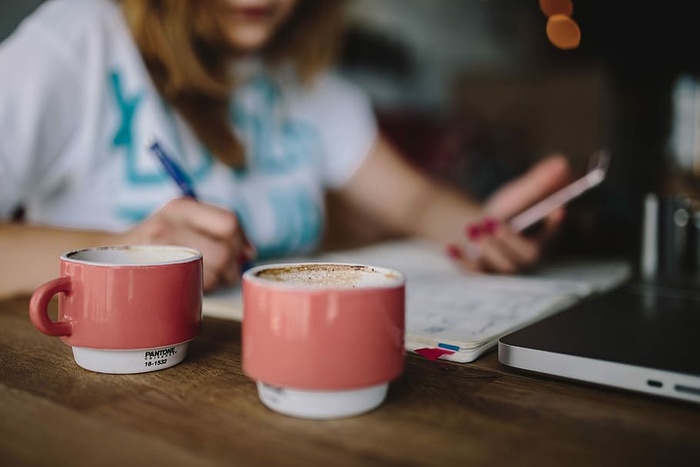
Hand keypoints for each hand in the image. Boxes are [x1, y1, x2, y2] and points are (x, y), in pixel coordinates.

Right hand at [113, 198, 254, 290]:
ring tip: (208, 275)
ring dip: (220, 279)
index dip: (242, 239)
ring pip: (213, 271)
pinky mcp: (156, 275)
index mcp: (181, 207)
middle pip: (224, 250)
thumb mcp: (181, 219)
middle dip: (233, 265)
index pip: (228, 222)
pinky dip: (205, 287)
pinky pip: (197, 286)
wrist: (107, 255)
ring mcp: (159, 252)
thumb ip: (217, 226)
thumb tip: (250, 252)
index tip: (243, 251)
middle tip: (227, 270)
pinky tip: (194, 281)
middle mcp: (169, 226)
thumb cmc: (156, 238)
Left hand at [448, 154, 571, 273]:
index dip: (554, 225)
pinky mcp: (482, 274)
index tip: (556, 210)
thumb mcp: (518, 195)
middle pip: (526, 258)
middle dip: (510, 240)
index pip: (552, 235)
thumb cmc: (505, 213)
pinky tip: (450, 247)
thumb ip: (539, 183)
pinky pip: (474, 274)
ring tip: (472, 228)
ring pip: (501, 268)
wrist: (477, 229)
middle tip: (492, 222)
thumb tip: (562, 162)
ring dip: (487, 248)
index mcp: (540, 239)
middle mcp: (525, 259)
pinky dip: (461, 261)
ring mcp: (504, 270)